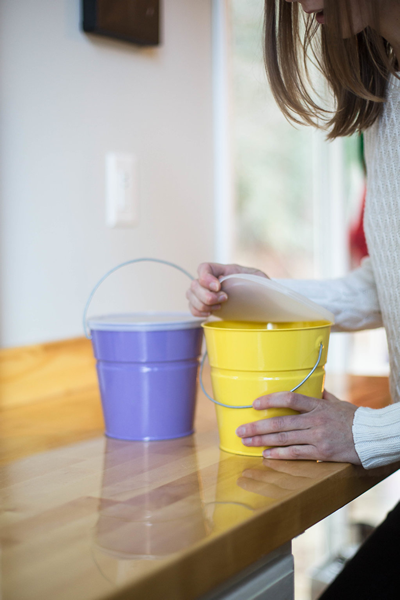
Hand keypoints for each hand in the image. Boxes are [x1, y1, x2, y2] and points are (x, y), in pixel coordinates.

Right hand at [186, 262, 267, 316]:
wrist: (260, 299)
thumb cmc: (260, 286)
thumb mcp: (259, 278)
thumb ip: (251, 277)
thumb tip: (244, 284)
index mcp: (224, 270)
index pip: (204, 268)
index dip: (206, 278)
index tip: (218, 287)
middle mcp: (212, 280)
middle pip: (194, 284)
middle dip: (206, 295)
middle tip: (224, 299)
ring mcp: (206, 293)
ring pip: (190, 295)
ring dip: (202, 304)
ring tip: (219, 307)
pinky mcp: (206, 305)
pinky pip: (192, 308)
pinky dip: (198, 312)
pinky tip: (211, 313)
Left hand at [235, 390, 360, 463]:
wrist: (371, 437)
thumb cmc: (354, 418)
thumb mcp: (338, 403)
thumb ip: (322, 395)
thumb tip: (313, 385)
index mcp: (318, 405)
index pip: (290, 399)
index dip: (270, 400)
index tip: (254, 403)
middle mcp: (315, 420)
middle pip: (281, 422)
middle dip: (257, 426)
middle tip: (240, 429)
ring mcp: (318, 437)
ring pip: (284, 439)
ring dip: (262, 441)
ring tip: (246, 442)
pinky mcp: (321, 453)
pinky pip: (296, 454)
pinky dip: (279, 454)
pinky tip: (265, 454)